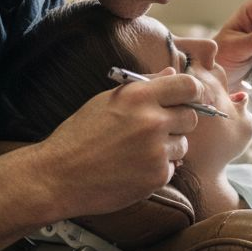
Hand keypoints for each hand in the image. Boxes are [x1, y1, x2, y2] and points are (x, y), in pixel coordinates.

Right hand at [29, 68, 203, 217]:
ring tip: (137, 151)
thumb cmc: (79, 135)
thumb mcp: (107, 101)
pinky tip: (133, 168)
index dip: (193, 91)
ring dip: (168, 148)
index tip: (190, 98)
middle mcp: (152, 122)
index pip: (188, 85)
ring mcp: (156, 151)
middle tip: (158, 128)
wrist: (58, 175)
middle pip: (192, 117)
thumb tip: (172, 73)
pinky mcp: (157, 177)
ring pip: (183, 145)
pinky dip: (158, 169)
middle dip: (179, 122)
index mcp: (138, 96)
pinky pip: (172, 168)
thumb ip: (144, 86)